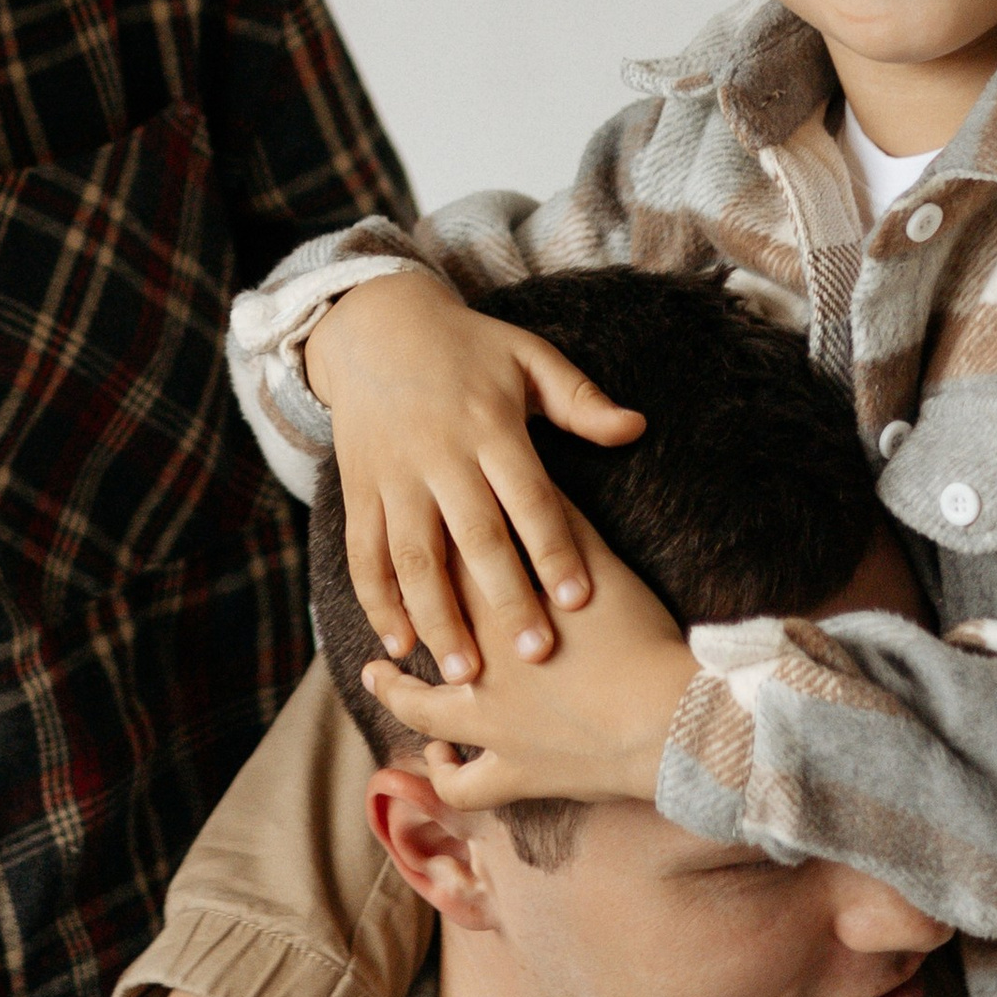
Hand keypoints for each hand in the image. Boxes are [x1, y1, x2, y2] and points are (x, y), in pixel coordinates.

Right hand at [302, 272, 642, 679]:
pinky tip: (400, 643)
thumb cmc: (468, 347)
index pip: (529, 499)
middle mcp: (440, 456)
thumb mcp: (527, 357)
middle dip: (503, 600)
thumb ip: (580, 400)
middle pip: (474, 539)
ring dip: (436, 617)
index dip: (553, 550)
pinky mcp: (360, 490)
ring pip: (414, 557)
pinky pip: (365, 553)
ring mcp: (394, 477)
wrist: (375, 325)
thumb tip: (636, 426)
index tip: (578, 602)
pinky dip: (379, 601)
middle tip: (533, 657)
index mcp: (489, 426)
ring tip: (462, 671)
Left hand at [371, 514, 696, 808]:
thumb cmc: (641, 635)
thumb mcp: (601, 563)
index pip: (442, 565)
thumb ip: (558, 521)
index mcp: (497, 608)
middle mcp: (480, 667)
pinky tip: (438, 758)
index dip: (424, 544)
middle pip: (424, 629)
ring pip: (420, 707)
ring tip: (376, 673)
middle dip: (404, 607)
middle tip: (390, 589)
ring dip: (393, 690)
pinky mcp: (514, 772)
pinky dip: (444, 774)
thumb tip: (529, 479)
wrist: (671, 718)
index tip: (413, 523)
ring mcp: (491, 726)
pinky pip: (464, 784)